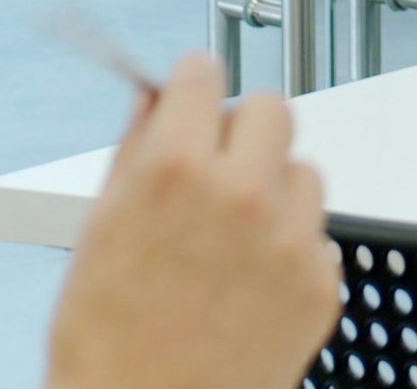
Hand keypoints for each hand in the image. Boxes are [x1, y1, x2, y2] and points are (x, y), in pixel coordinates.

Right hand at [46, 53, 340, 388]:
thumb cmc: (106, 342)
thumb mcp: (96, 230)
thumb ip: (133, 152)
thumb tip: (152, 101)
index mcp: (175, 168)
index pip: (204, 73)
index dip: (191, 87)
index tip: (192, 95)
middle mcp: (242, 194)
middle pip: (273, 108)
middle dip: (243, 128)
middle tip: (220, 163)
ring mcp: (290, 241)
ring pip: (305, 171)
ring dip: (275, 190)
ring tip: (234, 238)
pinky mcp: (320, 286)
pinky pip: (318, 236)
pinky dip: (292, 250)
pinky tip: (250, 283)